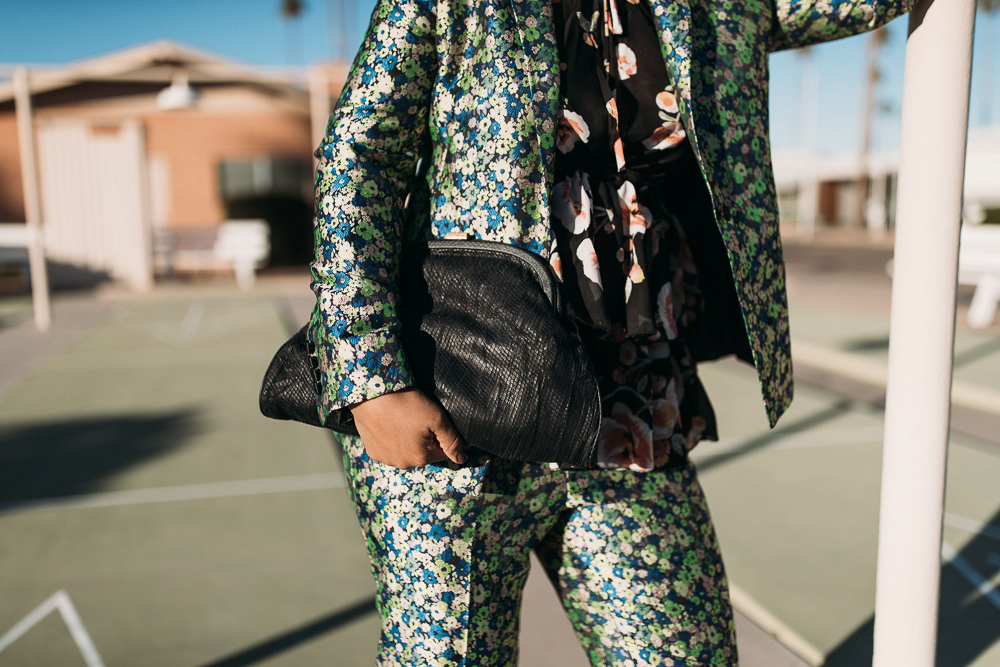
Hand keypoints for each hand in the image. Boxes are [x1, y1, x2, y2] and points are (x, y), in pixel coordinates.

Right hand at [350, 388, 465, 468]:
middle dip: (423, 438)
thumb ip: (452, 441)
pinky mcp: (372, 451)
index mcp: (421, 458)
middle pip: (422, 452)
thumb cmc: (406, 404)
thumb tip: (461, 459)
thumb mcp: (437, 419)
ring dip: (406, 439)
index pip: (441, 451)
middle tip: (414, 417)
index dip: (438, 434)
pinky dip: (390, 438)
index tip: (429, 419)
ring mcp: (385, 458)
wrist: (371, 393)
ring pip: (404, 451)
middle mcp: (402, 464)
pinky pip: (388, 448)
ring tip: (400, 419)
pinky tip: (388, 423)